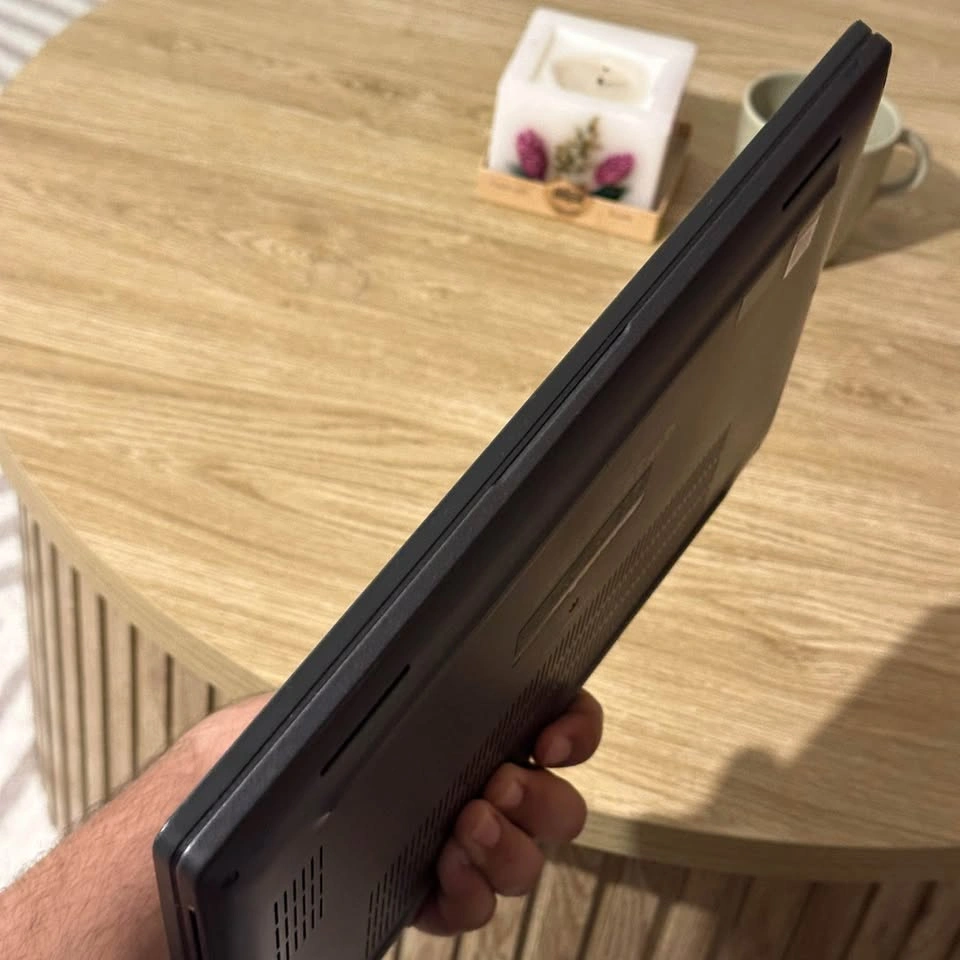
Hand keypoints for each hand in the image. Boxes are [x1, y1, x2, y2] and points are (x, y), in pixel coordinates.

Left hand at [189, 688, 603, 937]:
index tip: (557, 730)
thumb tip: (410, 666)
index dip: (570, 724)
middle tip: (498, 782)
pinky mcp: (418, 897)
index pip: (539, 718)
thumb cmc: (244, 762)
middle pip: (552, 797)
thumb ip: (362, 687)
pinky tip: (447, 875)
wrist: (194, 843)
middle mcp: (458, 781)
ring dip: (513, 847)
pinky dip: (474, 894)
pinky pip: (474, 906)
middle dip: (542, 795)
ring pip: (526, 857)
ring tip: (466, 825)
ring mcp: (444, 844)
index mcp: (447, 724)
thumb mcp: (300, 704)